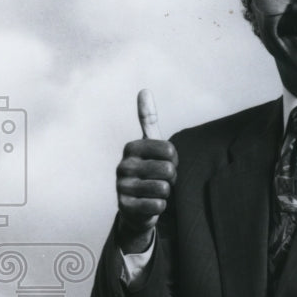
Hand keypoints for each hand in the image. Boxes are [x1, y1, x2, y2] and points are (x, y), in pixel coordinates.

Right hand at [116, 89, 177, 252]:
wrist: (136, 207)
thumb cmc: (148, 171)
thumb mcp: (149, 145)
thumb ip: (148, 119)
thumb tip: (144, 89)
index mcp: (132, 147)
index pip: (169, 149)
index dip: (174, 159)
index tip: (165, 162)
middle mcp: (123, 165)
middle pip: (168, 170)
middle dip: (171, 178)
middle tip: (161, 180)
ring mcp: (122, 186)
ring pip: (164, 188)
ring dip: (166, 193)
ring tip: (155, 191)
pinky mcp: (125, 207)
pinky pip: (158, 205)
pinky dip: (160, 207)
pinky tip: (150, 205)